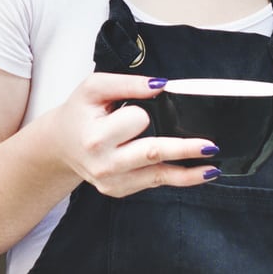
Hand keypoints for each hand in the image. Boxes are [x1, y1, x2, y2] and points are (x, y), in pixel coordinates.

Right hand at [44, 74, 218, 196]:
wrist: (60, 145)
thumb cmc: (80, 113)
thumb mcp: (94, 88)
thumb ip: (127, 83)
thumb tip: (161, 85)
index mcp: (95, 136)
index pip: (135, 121)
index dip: (144, 112)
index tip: (147, 107)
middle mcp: (104, 163)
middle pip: (152, 153)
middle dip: (184, 149)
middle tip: (210, 146)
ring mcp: (112, 182)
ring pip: (158, 176)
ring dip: (189, 174)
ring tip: (212, 168)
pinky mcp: (119, 190)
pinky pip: (153, 184)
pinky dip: (176, 179)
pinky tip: (195, 174)